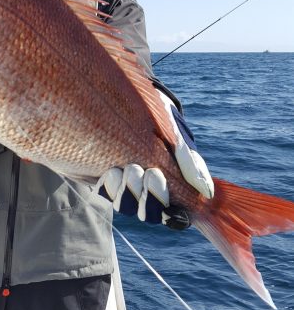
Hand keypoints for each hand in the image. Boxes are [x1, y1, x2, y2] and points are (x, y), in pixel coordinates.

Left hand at [96, 90, 213, 228]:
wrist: (114, 95)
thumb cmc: (151, 108)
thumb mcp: (173, 127)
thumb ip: (188, 157)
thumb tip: (206, 192)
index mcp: (171, 177)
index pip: (176, 210)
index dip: (175, 214)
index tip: (173, 201)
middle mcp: (147, 186)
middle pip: (152, 214)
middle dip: (153, 198)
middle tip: (151, 174)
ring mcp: (124, 184)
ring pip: (130, 208)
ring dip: (131, 193)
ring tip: (130, 169)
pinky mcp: (103, 179)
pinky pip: (107, 197)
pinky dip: (111, 188)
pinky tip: (112, 172)